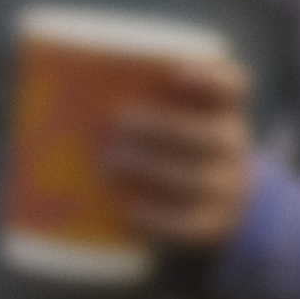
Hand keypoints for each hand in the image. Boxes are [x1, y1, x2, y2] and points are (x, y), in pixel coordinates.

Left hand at [102, 74, 254, 249]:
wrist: (218, 207)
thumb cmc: (175, 154)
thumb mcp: (177, 127)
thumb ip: (142, 111)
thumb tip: (65, 105)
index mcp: (224, 115)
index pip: (233, 88)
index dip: (209, 78)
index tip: (174, 72)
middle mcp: (232, 149)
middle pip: (212, 136)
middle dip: (165, 129)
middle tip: (119, 124)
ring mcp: (227, 189)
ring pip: (200, 179)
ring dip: (154, 168)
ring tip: (112, 162)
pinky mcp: (212, 226)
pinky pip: (190, 224)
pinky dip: (158, 217)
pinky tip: (128, 210)